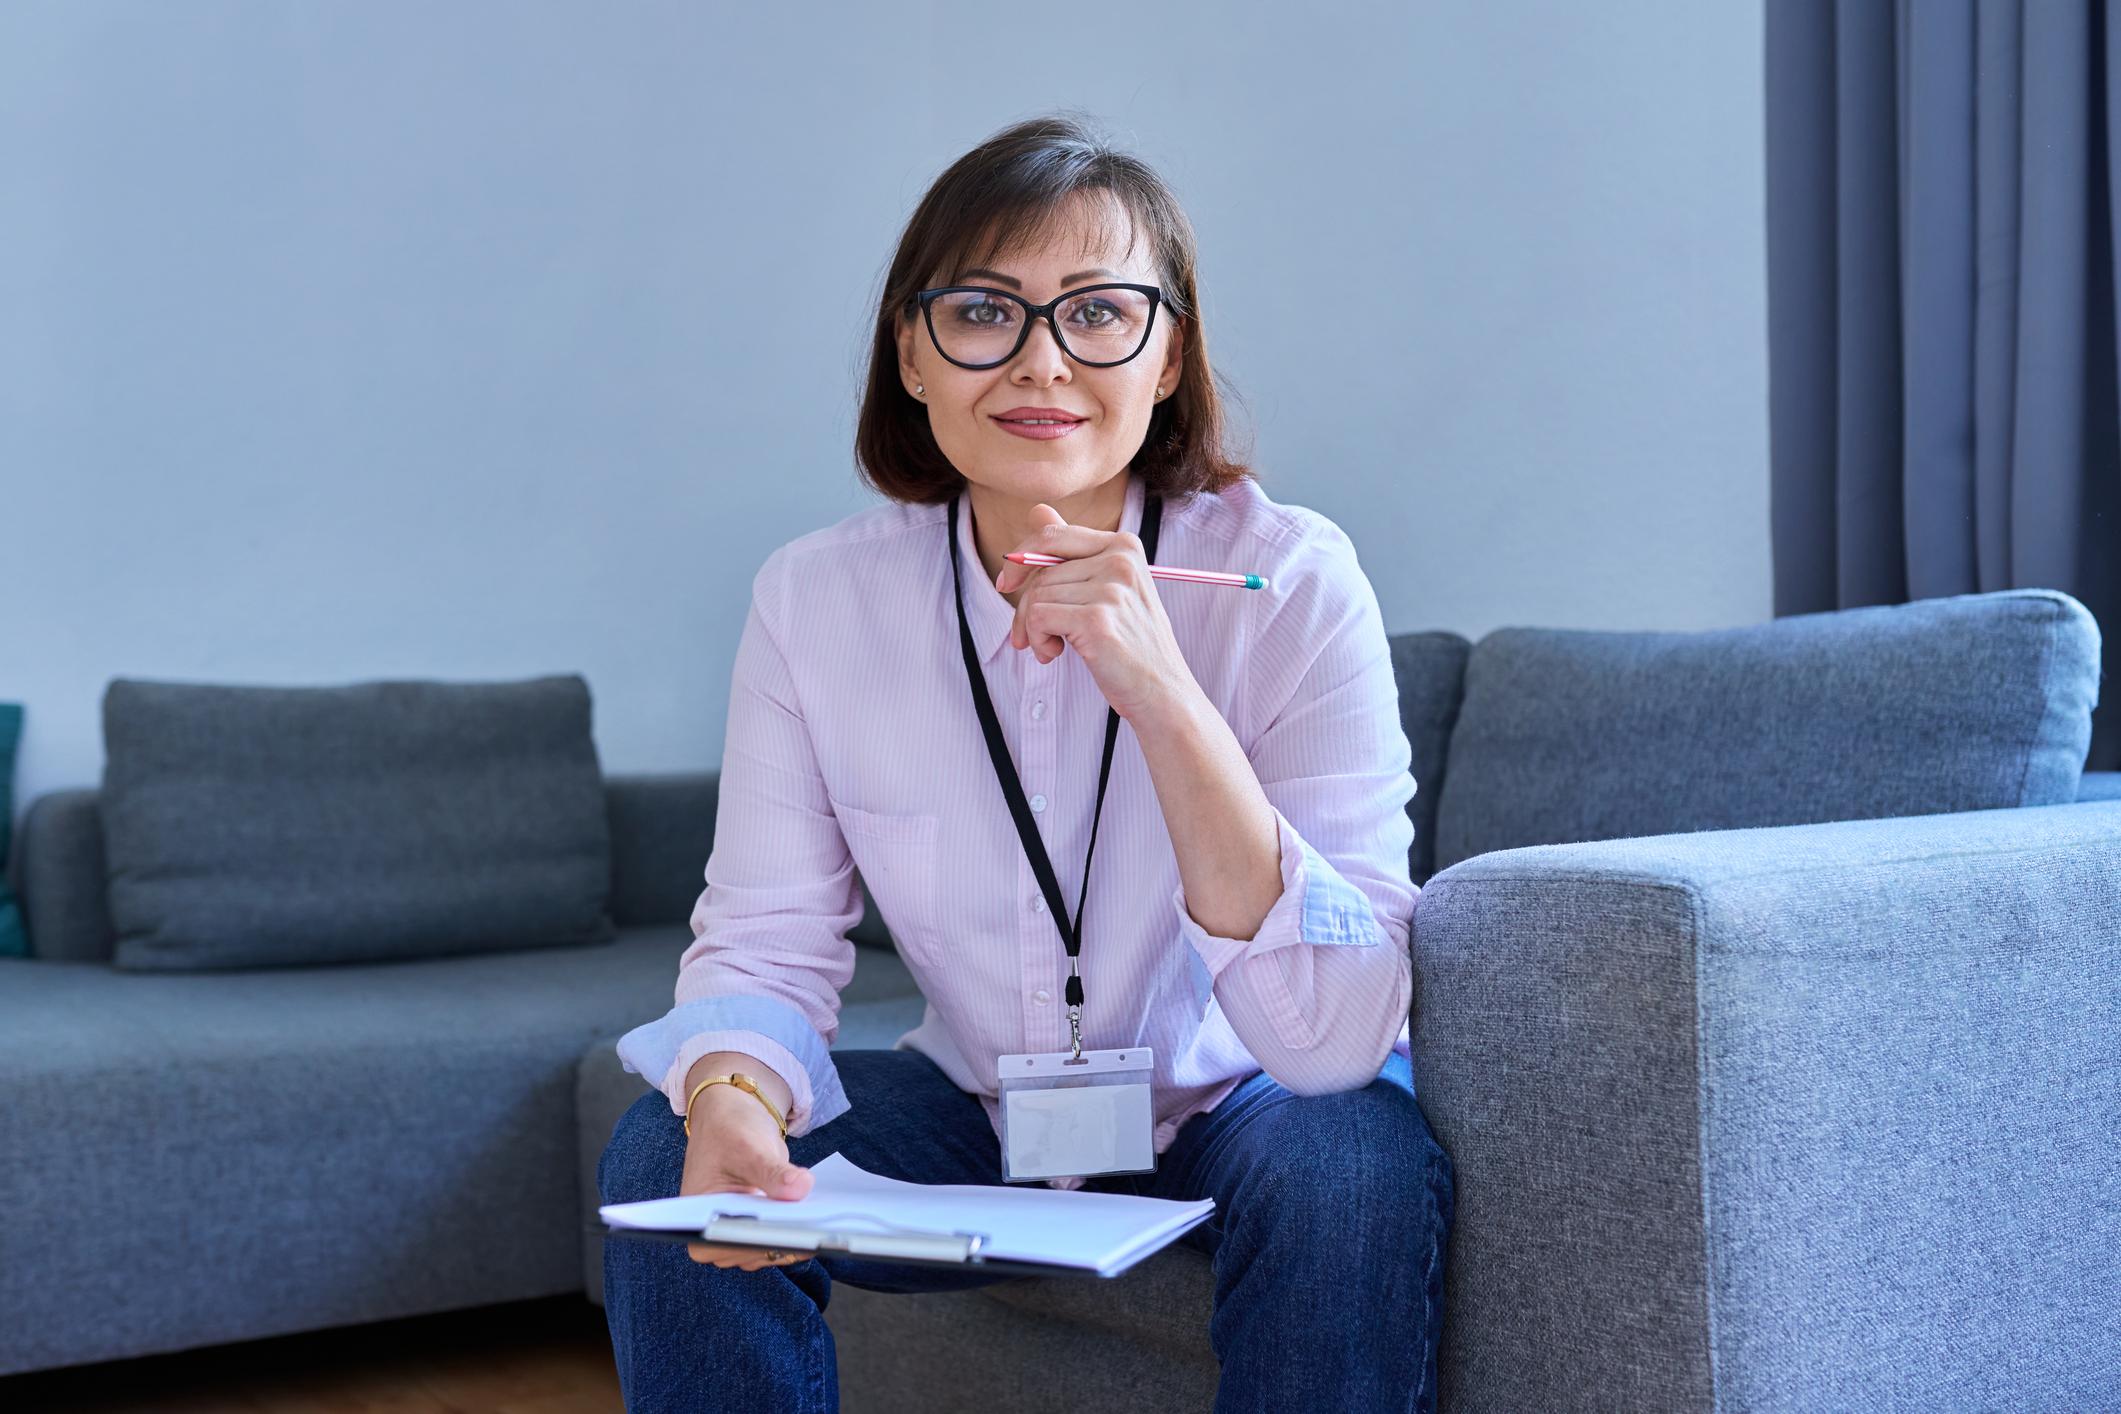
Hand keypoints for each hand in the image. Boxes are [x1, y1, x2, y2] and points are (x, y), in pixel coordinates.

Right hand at [679, 1085, 815, 1269]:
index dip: (750, 1244)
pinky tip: (824, 1221)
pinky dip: (801, 1231)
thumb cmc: (729, 1131)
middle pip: (749, 1251)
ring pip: (770, 1249)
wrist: (734, 1119)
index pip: (719, 1243)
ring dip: (796, 1240)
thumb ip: (772, 1172)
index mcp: (695, 1216)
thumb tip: (801, 1189)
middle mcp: (715, 1233)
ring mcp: (740, 1233)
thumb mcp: (749, 1147)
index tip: (782, 1238)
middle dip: (781, 1242)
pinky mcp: (762, 1228)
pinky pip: (782, 1238)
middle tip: (815, 1236)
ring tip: (826, 1230)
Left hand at [993, 502, 1201, 724]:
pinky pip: (1039, 617)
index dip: (1020, 557)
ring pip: (1037, 595)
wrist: (1161, 691)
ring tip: (1052, 648)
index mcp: (1124, 545)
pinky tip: (1054, 653)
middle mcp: (1120, 560)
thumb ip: (1073, 551)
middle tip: (1028, 636)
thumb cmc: (1131, 644)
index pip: (1052, 533)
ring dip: (1032, 628)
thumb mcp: (1108, 590)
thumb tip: (1038, 510)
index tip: (1007, 585)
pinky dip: (1037, 639)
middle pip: (1040, 569)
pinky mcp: (1097, 619)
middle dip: (1025, 605)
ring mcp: (1111, 588)